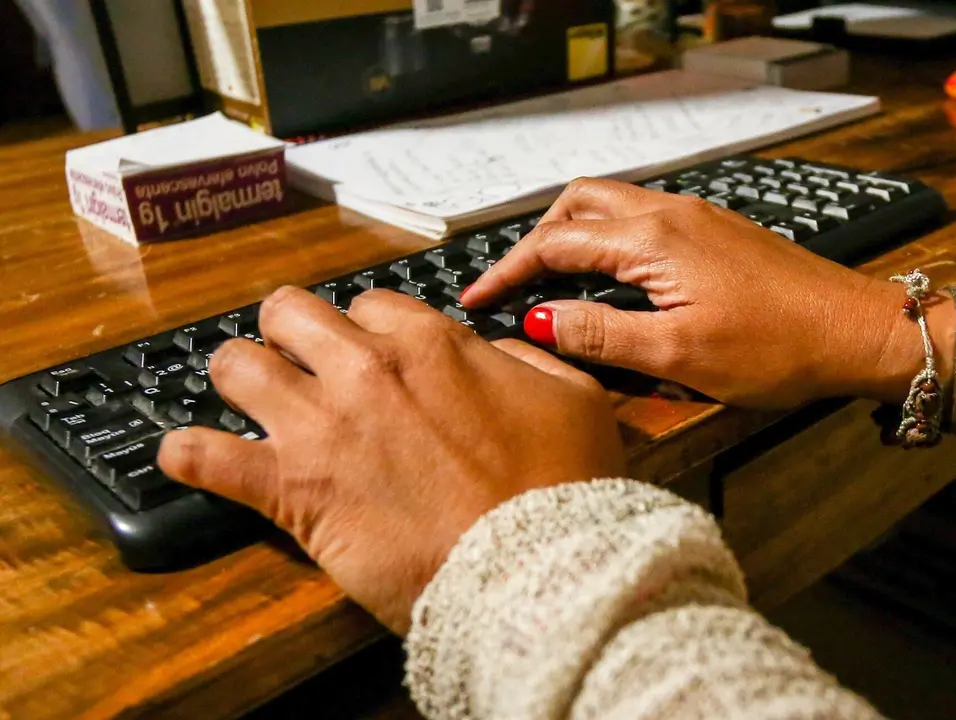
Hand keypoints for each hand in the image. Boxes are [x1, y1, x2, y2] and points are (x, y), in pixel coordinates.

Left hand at [157, 287, 625, 634]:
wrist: (533, 569)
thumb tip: (496, 349)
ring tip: (249, 400)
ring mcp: (320, 423)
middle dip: (292, 335)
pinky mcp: (289, 487)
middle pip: (291, 313)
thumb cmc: (561, 488)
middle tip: (303, 365)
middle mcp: (366, 368)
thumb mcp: (573, 398)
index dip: (368, 331)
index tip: (372, 356)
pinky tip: (186, 456)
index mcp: (431, 343)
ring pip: (235, 363)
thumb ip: (526, 357)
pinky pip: (204, 456)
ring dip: (239, 378)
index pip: (370, 305)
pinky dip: (188, 455)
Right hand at [462, 178, 910, 408]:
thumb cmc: (777, 348)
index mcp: (652, 239)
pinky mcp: (716, 231)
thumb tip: (538, 320)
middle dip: (536, 241)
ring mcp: (697, 217)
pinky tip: (612, 279)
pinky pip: (643, 221)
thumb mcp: (676, 354)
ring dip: (573, 238)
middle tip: (513, 287)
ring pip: (611, 208)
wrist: (857, 332)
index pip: (555, 243)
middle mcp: (670, 213)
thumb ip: (599, 333)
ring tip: (554, 284)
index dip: (508, 271)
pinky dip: (609, 242)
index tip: (477, 299)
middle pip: (578, 206)